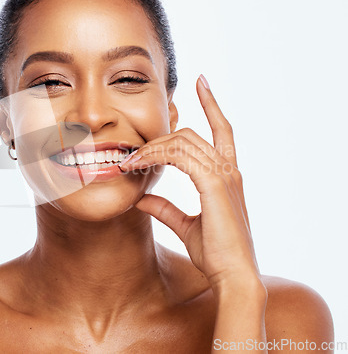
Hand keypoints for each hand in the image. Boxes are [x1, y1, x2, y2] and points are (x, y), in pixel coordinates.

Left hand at [120, 75, 260, 291]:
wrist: (232, 277)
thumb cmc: (215, 253)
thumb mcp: (184, 225)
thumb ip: (165, 208)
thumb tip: (141, 197)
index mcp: (226, 176)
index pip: (221, 130)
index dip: (212, 105)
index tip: (201, 83)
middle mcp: (228, 170)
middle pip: (189, 135)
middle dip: (158, 138)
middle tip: (131, 153)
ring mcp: (224, 176)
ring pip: (182, 142)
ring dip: (151, 148)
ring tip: (128, 162)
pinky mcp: (214, 185)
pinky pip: (181, 157)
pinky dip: (156, 156)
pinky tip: (138, 165)